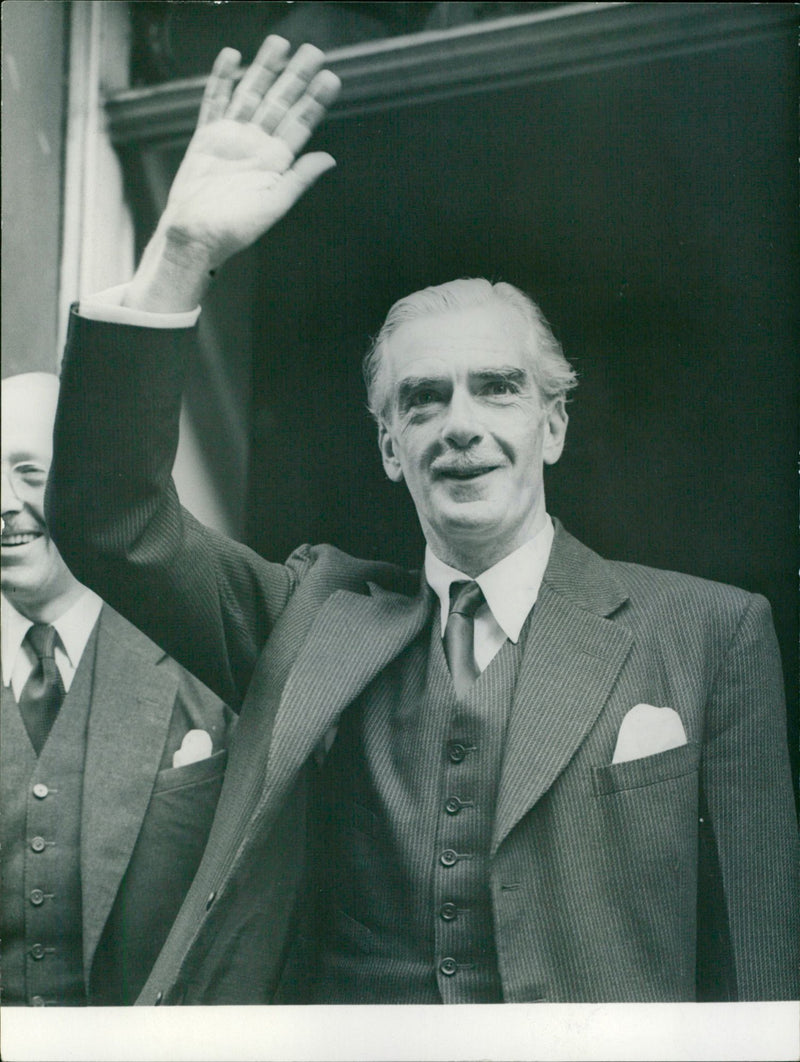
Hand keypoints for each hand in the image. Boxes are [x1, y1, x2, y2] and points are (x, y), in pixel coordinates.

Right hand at [125, 37, 340, 311]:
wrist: (194, 236)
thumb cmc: (234, 230)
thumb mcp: (274, 205)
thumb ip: (300, 179)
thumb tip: (329, 158)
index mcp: (276, 162)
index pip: (300, 124)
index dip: (315, 101)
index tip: (331, 77)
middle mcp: (256, 145)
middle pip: (279, 102)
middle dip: (296, 76)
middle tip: (313, 49)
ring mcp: (231, 138)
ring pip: (250, 94)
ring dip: (264, 69)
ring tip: (279, 43)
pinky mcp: (206, 137)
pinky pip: (215, 101)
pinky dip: (222, 79)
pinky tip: (232, 57)